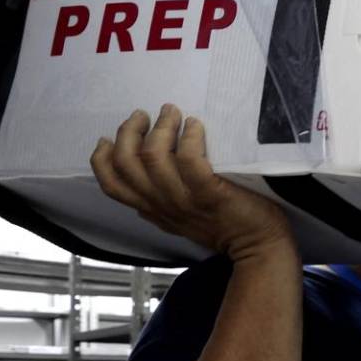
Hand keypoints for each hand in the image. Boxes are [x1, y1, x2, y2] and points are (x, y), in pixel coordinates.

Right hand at [90, 104, 292, 260]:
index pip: (111, 184)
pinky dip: (189, 136)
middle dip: (129, 131)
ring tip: (173, 113)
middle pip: (125, 163)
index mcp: (152, 208)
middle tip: (146, 116)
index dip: (102, 158)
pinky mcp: (209, 193)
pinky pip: (189, 159)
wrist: (257, 246)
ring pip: (153, 156)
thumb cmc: (223, 226)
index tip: (108, 138)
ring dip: (161, 127)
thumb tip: (140, 176)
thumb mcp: (179, 219)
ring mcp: (184, 199)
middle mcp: (162, 204)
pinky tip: (195, 125)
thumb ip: (157, 202)